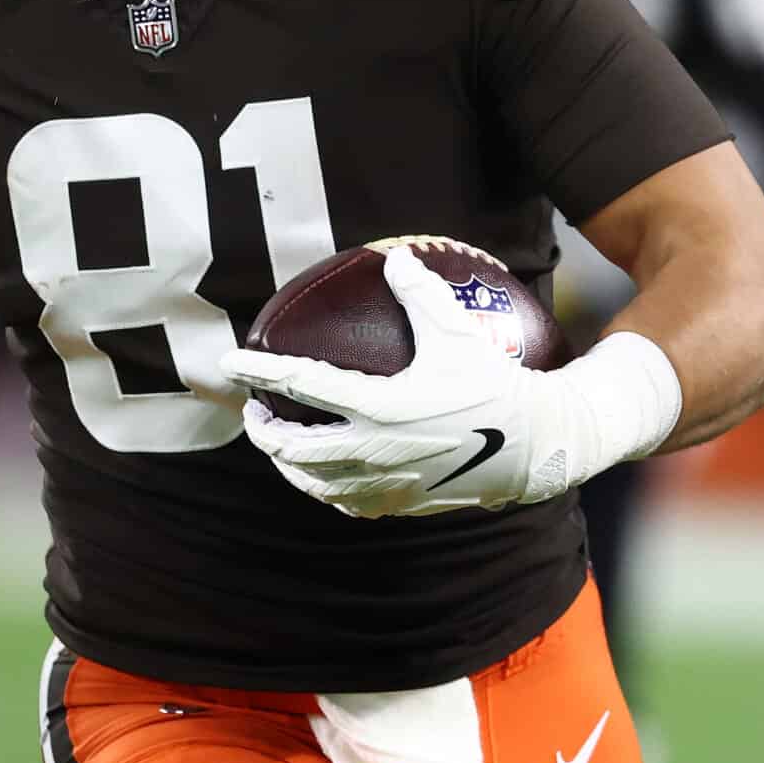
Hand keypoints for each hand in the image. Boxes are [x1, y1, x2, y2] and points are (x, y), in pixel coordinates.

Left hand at [221, 245, 577, 517]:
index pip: (301, 384)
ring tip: (278, 444)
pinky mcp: (398, 503)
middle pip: (291, 446)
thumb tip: (396, 259)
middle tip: (253, 410)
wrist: (532, 448)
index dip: (260, 370)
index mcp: (378, 406)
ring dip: (285, 463)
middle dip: (261, 430)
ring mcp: (383, 483)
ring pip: (310, 481)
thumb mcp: (458, 332)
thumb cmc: (494, 385)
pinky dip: (320, 487)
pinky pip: (343, 501)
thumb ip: (421, 294)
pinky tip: (321, 474)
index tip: (231, 362)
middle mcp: (372, 450)